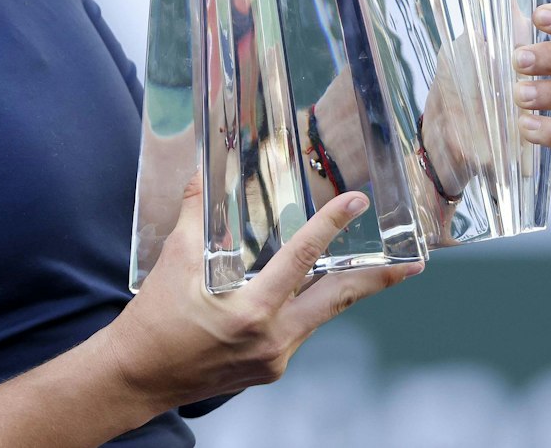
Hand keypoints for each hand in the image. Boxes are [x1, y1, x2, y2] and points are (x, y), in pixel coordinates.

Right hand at [107, 169, 423, 412]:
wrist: (137, 376)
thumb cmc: (153, 321)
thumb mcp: (173, 261)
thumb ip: (195, 214)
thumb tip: (200, 173)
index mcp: (250, 310)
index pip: (301, 258)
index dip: (330, 226)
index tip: (354, 203)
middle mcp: (271, 338)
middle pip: (336, 299)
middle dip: (378, 280)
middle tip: (414, 264)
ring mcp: (274, 358)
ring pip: (319, 316)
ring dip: (344, 291)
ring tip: (375, 274)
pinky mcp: (269, 369)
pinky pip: (298, 331)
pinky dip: (307, 309)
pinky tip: (308, 294)